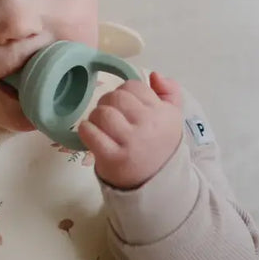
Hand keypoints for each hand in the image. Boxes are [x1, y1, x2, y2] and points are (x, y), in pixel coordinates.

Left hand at [78, 71, 183, 189]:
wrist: (156, 183)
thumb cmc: (159, 145)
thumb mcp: (172, 118)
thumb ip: (169, 92)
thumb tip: (154, 75)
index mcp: (163, 113)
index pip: (133, 86)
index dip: (126, 94)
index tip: (127, 108)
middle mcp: (148, 125)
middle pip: (115, 97)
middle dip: (108, 103)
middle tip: (111, 117)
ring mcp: (130, 142)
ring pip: (102, 113)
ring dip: (96, 117)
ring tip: (102, 127)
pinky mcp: (113, 158)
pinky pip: (90, 132)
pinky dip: (86, 131)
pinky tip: (92, 135)